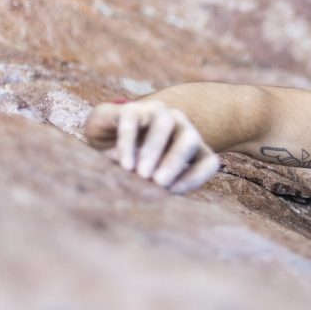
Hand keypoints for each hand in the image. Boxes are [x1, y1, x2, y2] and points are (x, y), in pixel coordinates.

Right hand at [84, 100, 219, 192]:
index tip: (174, 192)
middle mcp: (180, 126)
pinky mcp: (131, 108)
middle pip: (190, 139)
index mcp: (191, 146)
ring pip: (164, 124)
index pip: (208, 160)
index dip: (197, 177)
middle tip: (159, 183)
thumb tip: (160, 201)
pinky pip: (132, 123)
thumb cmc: (134, 167)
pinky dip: (128, 144)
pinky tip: (125, 165)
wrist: (101, 142)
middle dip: (175, 161)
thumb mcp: (150, 180)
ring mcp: (157, 112)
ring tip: (141, 175)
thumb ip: (159, 187)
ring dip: (154, 150)